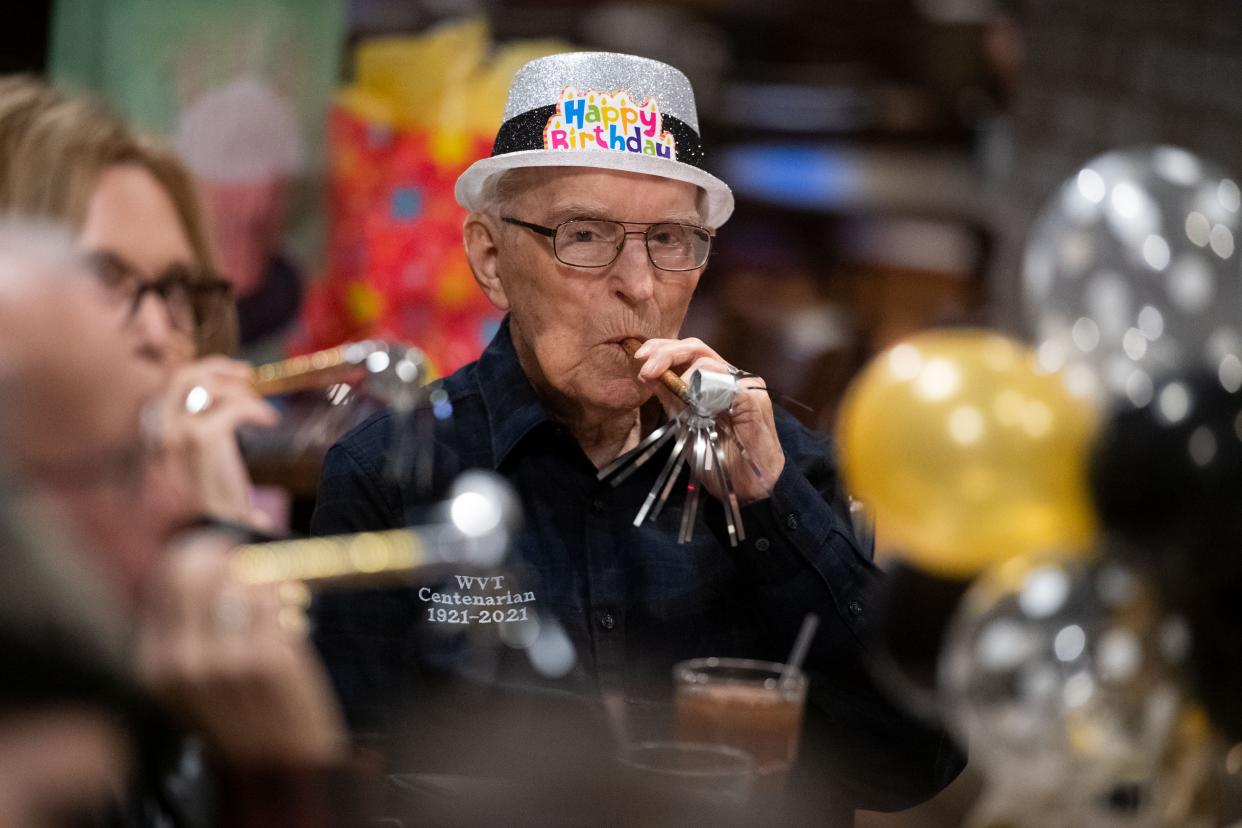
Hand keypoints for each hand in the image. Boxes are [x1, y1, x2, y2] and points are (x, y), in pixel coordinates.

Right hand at [135, 532, 345, 766]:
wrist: (280, 766)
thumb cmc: (240, 715)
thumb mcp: (194, 679)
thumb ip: (189, 626)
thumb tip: (207, 555)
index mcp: (153, 665)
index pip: (161, 583)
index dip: (192, 554)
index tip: (217, 549)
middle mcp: (182, 662)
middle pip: (194, 571)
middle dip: (225, 553)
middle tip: (246, 555)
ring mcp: (226, 661)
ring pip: (238, 579)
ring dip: (261, 573)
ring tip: (274, 586)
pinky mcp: (270, 658)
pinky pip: (274, 597)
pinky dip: (285, 590)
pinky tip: (291, 602)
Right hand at [155, 357, 278, 525]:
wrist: (204, 546)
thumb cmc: (207, 519)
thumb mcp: (197, 481)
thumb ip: (200, 452)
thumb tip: (221, 429)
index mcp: (150, 442)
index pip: (166, 389)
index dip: (201, 376)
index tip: (231, 379)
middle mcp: (155, 435)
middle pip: (180, 377)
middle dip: (217, 369)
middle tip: (248, 377)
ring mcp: (173, 436)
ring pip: (201, 384)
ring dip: (236, 387)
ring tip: (260, 405)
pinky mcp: (200, 442)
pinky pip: (231, 407)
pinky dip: (255, 408)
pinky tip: (269, 421)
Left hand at [631, 338, 784, 502]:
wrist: (746, 488)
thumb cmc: (719, 459)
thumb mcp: (685, 424)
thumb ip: (671, 399)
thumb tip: (648, 375)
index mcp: (714, 382)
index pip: (687, 353)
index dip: (662, 351)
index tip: (639, 358)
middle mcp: (730, 378)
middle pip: (696, 348)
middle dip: (665, 351)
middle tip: (644, 364)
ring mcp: (743, 386)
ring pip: (707, 359)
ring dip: (677, 367)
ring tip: (658, 379)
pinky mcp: (753, 399)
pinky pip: (725, 381)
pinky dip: (702, 385)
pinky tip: (689, 397)